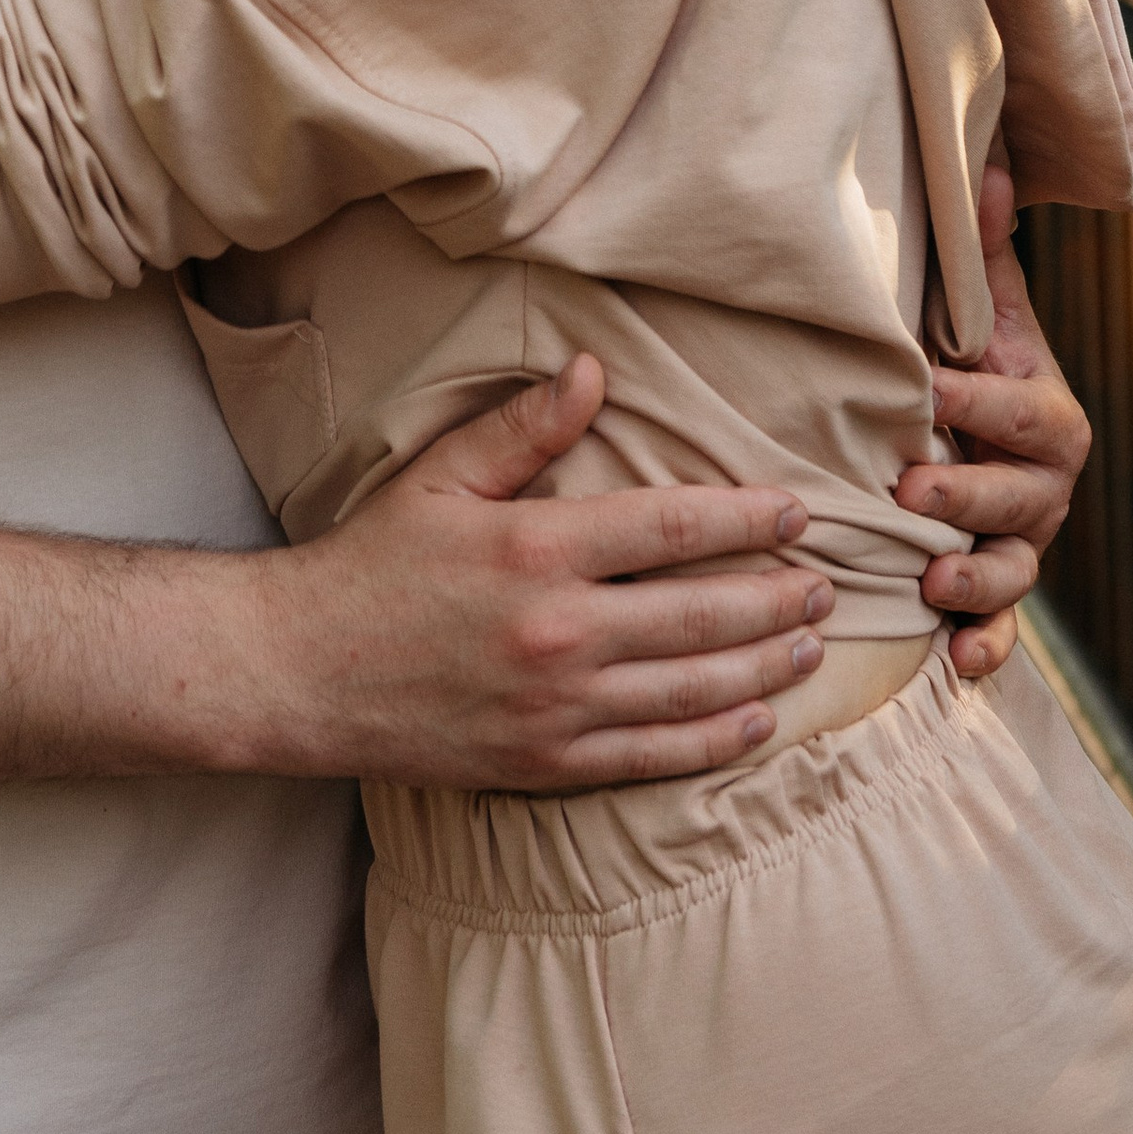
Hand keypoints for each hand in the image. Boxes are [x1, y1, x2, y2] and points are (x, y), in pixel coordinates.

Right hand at [266, 354, 834, 791]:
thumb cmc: (372, 563)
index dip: (746, 518)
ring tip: (810, 645)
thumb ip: (522, 427)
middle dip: (776, 597)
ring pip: (690, 688)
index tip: (797, 511)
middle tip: (828, 584)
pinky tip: (757, 721)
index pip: (671, 527)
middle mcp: (557, 630)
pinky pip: (652, 755)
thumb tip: (593, 371)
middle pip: (701, 613)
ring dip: (763, 666)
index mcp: (536, 547)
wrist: (304, 671)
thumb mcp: (439, 477)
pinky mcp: (545, 762)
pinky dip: (714, 740)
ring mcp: (555, 705)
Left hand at [895, 159, 1090, 679]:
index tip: (930, 389)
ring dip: (978, 580)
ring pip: (1017, 570)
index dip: (984, 405)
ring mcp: (1020, 541)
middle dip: (972, 496)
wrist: (965, 419)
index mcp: (1045, 412)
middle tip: (912, 489)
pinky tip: (958, 664)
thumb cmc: (964, 355)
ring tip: (931, 579)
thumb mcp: (975, 301)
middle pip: (1025, 500)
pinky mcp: (992, 588)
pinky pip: (1000, 627)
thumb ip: (980, 243)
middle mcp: (1042, 485)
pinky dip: (985, 647)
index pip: (1027, 413)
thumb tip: (988, 161)